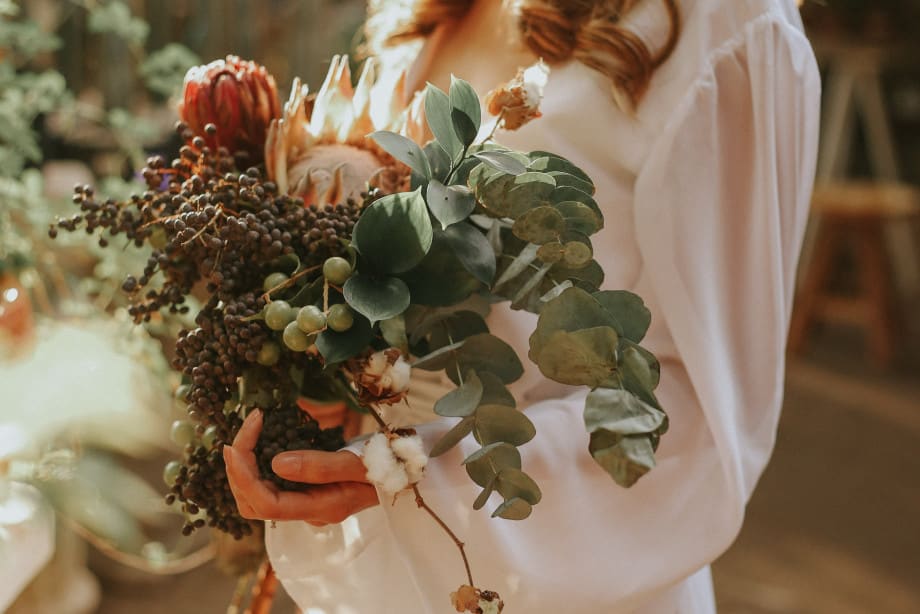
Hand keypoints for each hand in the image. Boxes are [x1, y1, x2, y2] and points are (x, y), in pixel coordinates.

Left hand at [223, 409, 378, 525]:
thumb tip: (274, 462)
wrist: (406, 467)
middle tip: (243, 430)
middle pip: (254, 504)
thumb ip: (319, 466)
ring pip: (258, 496)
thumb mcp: (358, 463)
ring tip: (248, 432)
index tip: (236, 442)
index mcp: (321, 508)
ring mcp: (307, 502)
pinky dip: (257, 464)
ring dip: (245, 467)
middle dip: (238, 470)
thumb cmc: (388, 464)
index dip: (244, 476)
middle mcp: (309, 511)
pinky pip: (270, 484)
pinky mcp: (307, 490)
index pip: (267, 504)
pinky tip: (260, 439)